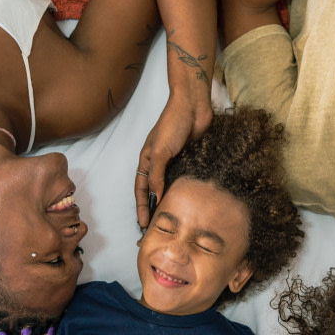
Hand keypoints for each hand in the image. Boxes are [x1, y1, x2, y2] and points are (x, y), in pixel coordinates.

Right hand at [134, 92, 212, 226]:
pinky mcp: (189, 161)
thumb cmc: (172, 124)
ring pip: (171, 188)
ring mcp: (175, 163)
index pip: (141, 189)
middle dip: (155, 209)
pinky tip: (189, 203)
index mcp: (147, 160)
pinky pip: (185, 180)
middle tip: (158, 228)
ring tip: (174, 220)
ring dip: (171, 202)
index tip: (144, 224)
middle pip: (155, 191)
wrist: (194, 107)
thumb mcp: (159, 152)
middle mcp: (159, 163)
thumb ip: (156, 176)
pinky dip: (185, 191)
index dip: (142, 206)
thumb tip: (155, 198)